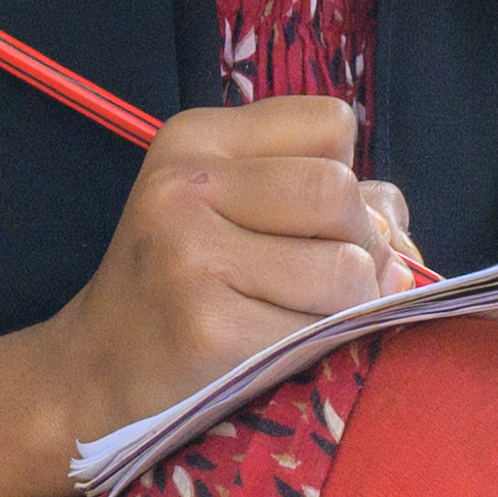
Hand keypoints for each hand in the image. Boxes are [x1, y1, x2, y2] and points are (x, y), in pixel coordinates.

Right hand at [26, 98, 417, 446]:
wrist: (98, 373)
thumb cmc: (189, 287)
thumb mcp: (237, 211)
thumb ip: (330, 196)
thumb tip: (399, 227)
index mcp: (196, 138)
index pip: (333, 122)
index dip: (348, 177)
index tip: (316, 224)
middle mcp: (185, 185)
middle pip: (341, 192)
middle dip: (361, 246)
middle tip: (326, 283)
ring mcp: (190, 255)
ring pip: (347, 267)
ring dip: (347, 307)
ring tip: (298, 318)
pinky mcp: (207, 327)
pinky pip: (320, 332)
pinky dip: (319, 349)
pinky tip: (275, 352)